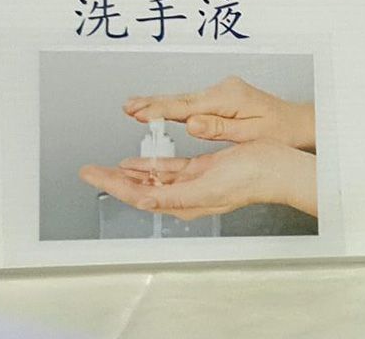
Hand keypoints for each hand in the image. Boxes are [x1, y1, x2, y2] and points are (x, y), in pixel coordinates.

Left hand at [79, 141, 316, 219]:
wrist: (275, 167)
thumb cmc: (251, 178)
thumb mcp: (208, 187)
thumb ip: (174, 196)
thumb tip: (144, 199)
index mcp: (184, 204)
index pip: (138, 196)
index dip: (112, 185)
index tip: (91, 174)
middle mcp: (185, 197)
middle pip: (139, 188)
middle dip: (113, 179)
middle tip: (89, 170)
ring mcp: (192, 184)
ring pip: (152, 178)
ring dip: (128, 172)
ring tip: (107, 166)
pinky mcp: (201, 171)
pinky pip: (169, 168)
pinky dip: (151, 164)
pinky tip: (138, 161)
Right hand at [124, 76, 315, 150]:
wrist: (295, 121)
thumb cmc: (278, 129)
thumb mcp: (248, 134)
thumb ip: (217, 128)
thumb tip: (191, 123)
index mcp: (227, 98)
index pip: (186, 106)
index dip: (160, 110)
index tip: (140, 112)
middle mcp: (222, 90)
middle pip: (181, 99)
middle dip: (152, 103)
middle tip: (127, 106)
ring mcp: (221, 91)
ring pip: (184, 100)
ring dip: (159, 103)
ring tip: (134, 107)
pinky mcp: (221, 96)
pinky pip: (192, 102)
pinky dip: (173, 105)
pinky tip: (158, 107)